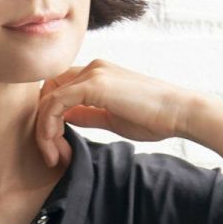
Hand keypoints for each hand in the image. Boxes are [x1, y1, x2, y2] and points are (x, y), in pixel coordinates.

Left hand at [35, 60, 200, 166]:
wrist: (179, 112)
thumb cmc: (153, 118)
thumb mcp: (112, 118)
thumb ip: (87, 114)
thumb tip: (65, 118)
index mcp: (97, 74)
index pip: (58, 89)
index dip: (51, 118)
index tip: (58, 148)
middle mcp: (92, 68)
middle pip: (48, 91)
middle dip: (43, 124)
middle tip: (52, 154)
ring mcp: (93, 73)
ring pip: (48, 98)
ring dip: (44, 130)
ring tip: (53, 155)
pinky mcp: (94, 85)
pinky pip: (55, 103)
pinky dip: (49, 126)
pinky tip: (56, 145)